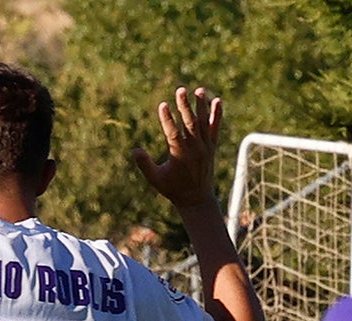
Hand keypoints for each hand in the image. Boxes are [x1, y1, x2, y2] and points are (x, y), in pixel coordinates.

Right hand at [133, 85, 222, 212]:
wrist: (196, 199)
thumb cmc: (173, 189)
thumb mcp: (156, 179)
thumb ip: (145, 164)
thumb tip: (133, 151)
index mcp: (179, 155)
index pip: (173, 133)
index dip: (167, 119)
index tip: (162, 105)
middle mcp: (195, 149)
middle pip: (190, 123)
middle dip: (184, 106)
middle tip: (180, 90)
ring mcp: (205, 147)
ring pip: (203, 122)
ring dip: (201, 105)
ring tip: (199, 90)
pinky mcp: (211, 147)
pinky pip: (214, 128)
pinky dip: (216, 114)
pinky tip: (217, 100)